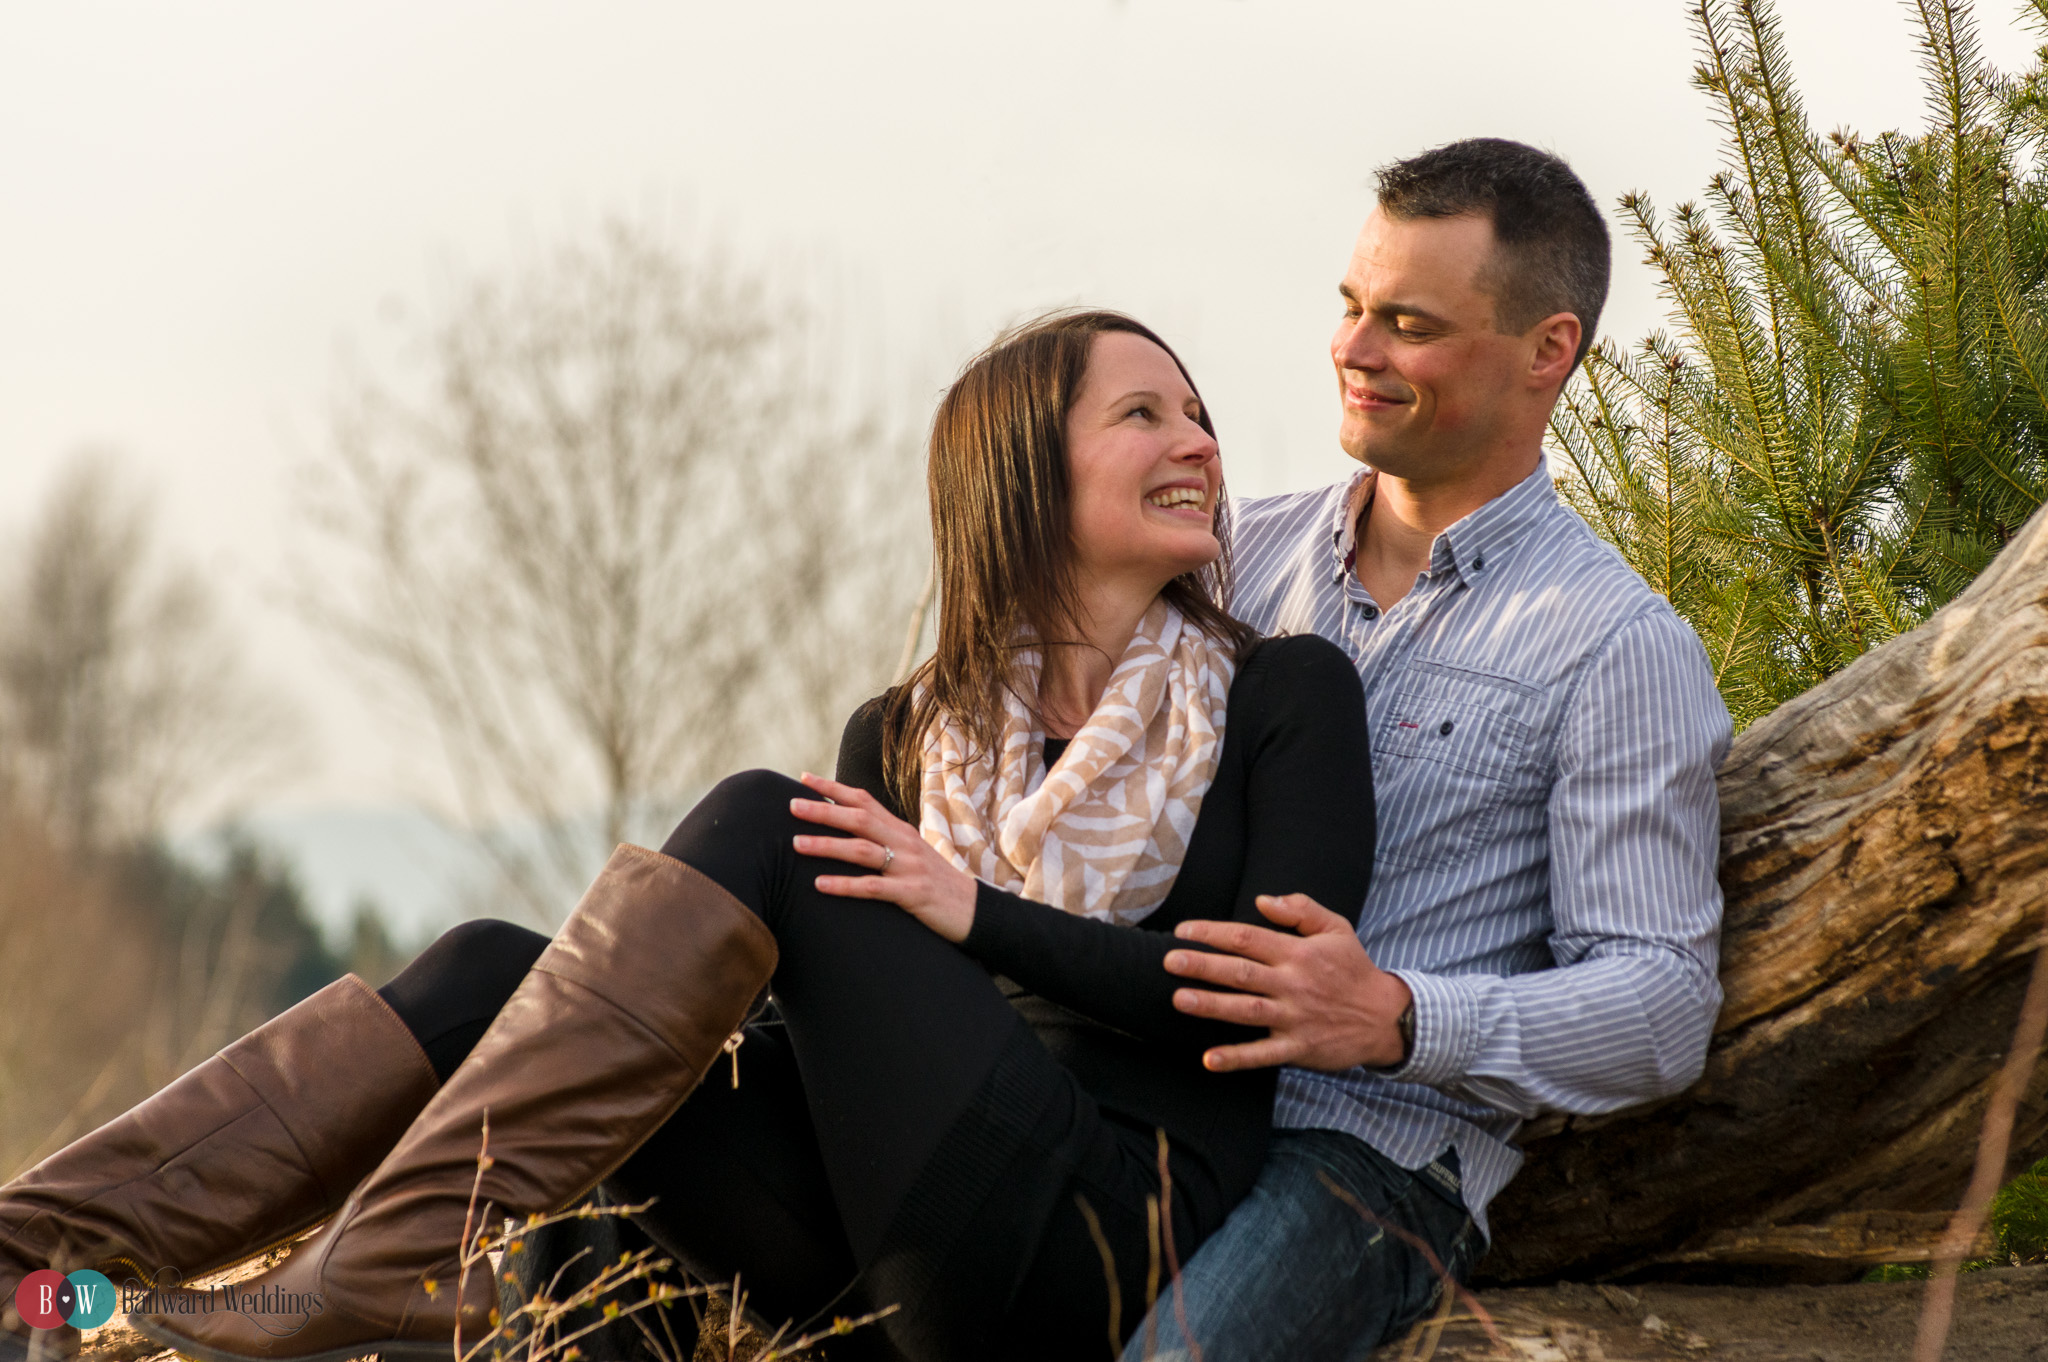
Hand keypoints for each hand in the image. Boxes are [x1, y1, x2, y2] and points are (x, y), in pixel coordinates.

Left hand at [789, 773, 977, 942]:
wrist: (974, 910)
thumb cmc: (935, 883)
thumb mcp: (910, 854)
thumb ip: (884, 840)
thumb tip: (848, 830)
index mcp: (901, 830)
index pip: (864, 800)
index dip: (834, 788)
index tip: (804, 779)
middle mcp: (904, 842)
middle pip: (859, 819)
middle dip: (823, 811)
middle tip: (791, 805)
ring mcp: (909, 867)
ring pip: (862, 850)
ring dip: (827, 845)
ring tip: (796, 844)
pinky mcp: (912, 894)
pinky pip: (873, 888)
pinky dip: (845, 885)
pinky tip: (820, 885)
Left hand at [1163, 893, 1413, 1072]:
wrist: (1386, 1017)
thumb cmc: (1353, 969)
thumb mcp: (1336, 928)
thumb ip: (1300, 908)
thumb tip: (1262, 899)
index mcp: (1298, 953)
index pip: (1248, 937)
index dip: (1213, 933)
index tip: (1183, 931)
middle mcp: (1293, 984)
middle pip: (1240, 972)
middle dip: (1202, 966)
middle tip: (1168, 962)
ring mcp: (1294, 1017)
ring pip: (1246, 1011)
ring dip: (1211, 1005)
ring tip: (1179, 999)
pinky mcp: (1298, 1047)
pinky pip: (1263, 1054)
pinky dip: (1236, 1058)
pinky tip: (1209, 1059)